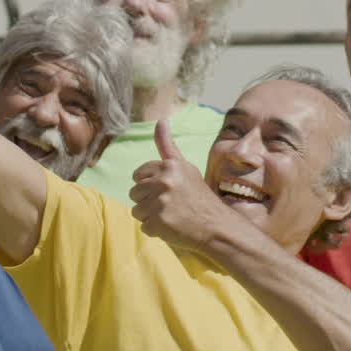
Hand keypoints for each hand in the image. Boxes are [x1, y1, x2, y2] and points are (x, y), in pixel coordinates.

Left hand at [130, 120, 234, 252]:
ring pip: (137, 210)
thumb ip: (167, 145)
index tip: (166, 190)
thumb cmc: (198, 195)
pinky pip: (143, 226)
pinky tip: (171, 226)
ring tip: (170, 215)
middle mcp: (164, 182)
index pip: (138, 174)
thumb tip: (160, 120)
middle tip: (170, 204)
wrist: (216, 225)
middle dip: (148, 200)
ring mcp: (160, 203)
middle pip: (134, 192)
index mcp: (169, 166)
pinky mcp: (159, 223)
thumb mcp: (184, 166)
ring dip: (150, 215)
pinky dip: (155, 230)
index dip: (150, 184)